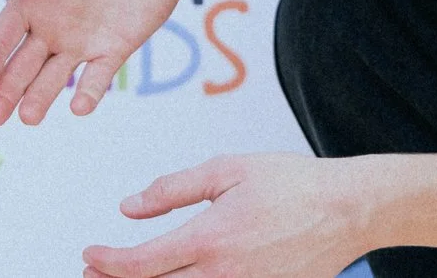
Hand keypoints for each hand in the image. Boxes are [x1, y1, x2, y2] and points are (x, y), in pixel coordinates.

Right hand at [0, 0, 194, 124]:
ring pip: (53, 78)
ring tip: (28, 117)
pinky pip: (98, 77)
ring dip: (39, 98)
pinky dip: (89, 93)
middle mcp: (52, 25)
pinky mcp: (115, 48)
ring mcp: (82, 40)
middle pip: (21, 66)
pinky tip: (80, 106)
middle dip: (5, 92)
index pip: (2, 37)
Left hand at [84, 153, 374, 277]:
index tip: (88, 254)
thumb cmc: (292, 183)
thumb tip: (129, 207)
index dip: (107, 263)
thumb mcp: (227, 170)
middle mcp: (222, 275)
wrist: (348, 209)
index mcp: (210, 239)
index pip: (141, 265)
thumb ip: (173, 189)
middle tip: (92, 272)